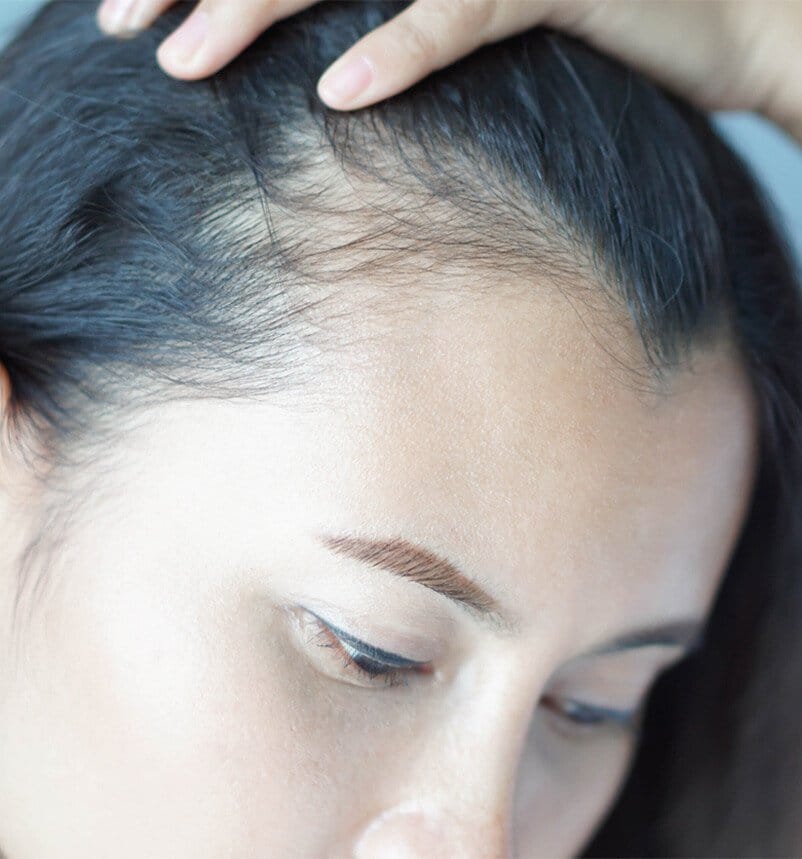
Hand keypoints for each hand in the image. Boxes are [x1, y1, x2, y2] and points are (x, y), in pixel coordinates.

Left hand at [96, 0, 801, 143]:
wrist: (737, 11)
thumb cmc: (602, 10)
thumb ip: (409, 0)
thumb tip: (327, 52)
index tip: (138, 3)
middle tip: (119, 25)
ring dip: (255, 6)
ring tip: (181, 64)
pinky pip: (465, 8)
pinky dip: (403, 48)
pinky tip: (341, 99)